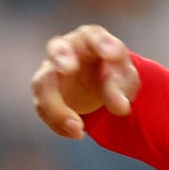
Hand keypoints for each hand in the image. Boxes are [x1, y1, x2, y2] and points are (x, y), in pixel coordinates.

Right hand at [31, 24, 140, 139]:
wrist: (100, 87)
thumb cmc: (114, 74)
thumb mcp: (125, 80)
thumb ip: (121, 88)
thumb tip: (120, 107)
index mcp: (90, 40)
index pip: (93, 35)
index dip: (101, 42)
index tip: (111, 53)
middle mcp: (66, 50)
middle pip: (57, 48)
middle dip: (61, 56)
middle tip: (68, 67)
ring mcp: (50, 71)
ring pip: (43, 84)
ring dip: (57, 107)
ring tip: (79, 128)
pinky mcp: (44, 94)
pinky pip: (43, 109)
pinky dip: (59, 124)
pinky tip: (76, 134)